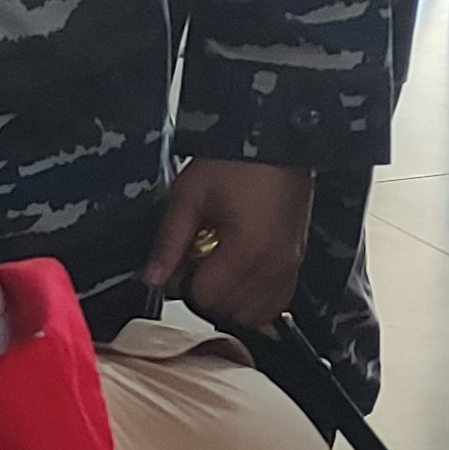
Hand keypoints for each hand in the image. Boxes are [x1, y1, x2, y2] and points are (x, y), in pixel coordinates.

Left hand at [144, 157, 315, 331]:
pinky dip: (256, 296)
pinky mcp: (297, 260)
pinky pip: (277, 301)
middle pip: (229, 311)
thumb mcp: (189, 194)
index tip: (180, 259)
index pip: (205, 299)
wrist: (276, 136)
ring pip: (255, 313)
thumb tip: (151, 278)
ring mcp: (290, 265)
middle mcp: (274, 266)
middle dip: (207, 291)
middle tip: (198, 257)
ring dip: (231, 298)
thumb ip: (169, 240)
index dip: (184, 283)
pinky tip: (241, 270)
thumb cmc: (236, 160)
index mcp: (247, 252)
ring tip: (220, 263)